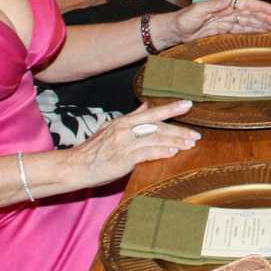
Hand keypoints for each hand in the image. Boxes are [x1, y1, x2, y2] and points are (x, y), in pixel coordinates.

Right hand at [68, 100, 199, 185]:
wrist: (75, 166)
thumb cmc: (94, 150)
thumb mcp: (111, 128)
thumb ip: (131, 117)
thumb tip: (146, 104)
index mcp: (123, 121)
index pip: (152, 112)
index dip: (171, 108)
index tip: (188, 104)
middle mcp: (125, 129)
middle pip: (158, 126)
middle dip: (179, 130)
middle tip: (196, 134)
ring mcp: (124, 144)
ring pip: (156, 139)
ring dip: (175, 141)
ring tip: (190, 144)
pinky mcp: (123, 159)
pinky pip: (147, 153)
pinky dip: (161, 151)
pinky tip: (173, 152)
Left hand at [168, 0, 270, 42]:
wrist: (172, 31)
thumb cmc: (182, 19)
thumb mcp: (197, 11)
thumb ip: (214, 5)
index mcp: (222, 4)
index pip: (245, 5)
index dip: (260, 8)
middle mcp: (226, 11)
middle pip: (250, 14)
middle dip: (265, 18)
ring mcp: (224, 21)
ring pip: (247, 23)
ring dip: (261, 25)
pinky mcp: (221, 31)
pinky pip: (240, 30)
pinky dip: (251, 31)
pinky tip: (260, 34)